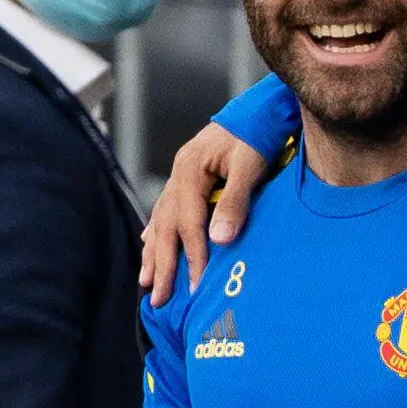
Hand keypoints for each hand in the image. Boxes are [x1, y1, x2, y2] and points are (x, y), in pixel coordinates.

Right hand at [140, 123, 268, 306]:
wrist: (260, 109)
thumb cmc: (258, 134)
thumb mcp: (251, 165)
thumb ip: (236, 202)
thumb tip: (220, 240)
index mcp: (190, 170)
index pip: (188, 224)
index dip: (192, 256)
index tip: (194, 285)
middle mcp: (179, 174)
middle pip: (166, 227)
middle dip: (162, 265)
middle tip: (158, 298)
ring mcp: (179, 176)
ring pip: (160, 221)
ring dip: (153, 253)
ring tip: (146, 281)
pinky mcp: (187, 178)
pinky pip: (165, 210)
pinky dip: (157, 230)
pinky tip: (148, 243)